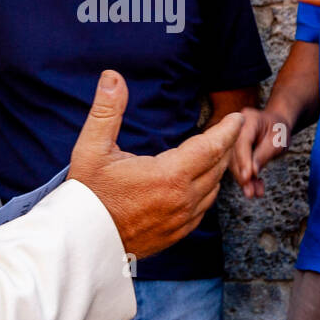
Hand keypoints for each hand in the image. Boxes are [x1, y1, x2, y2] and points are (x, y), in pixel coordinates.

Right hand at [68, 70, 241, 260]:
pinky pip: (203, 208)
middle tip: (231, 129)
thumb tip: (112, 77)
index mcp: (168, 176)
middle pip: (217, 167)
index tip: (237, 118)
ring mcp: (181, 220)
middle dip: (226, 145)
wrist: (81, 241)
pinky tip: (202, 181)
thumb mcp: (91, 148)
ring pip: (213, 189)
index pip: (210, 147)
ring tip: (218, 151)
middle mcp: (182, 200)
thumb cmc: (87, 195)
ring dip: (218, 168)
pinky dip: (208, 190)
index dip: (227, 131)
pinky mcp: (176, 234)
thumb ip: (106, 110)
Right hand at [228, 106, 289, 198]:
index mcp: (248, 119)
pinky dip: (246, 178)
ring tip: (255, 193)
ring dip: (244, 180)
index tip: (246, 177)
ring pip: (233, 162)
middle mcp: (236, 128)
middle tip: (250, 192)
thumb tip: (252, 172)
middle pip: (234, 154)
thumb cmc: (279, 130)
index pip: (242, 142)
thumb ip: (264, 155)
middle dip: (242, 175)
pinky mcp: (233, 149)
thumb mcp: (277, 142)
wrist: (276, 125)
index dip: (243, 161)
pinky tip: (255, 188)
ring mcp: (232, 139)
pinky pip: (237, 165)